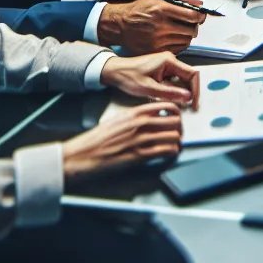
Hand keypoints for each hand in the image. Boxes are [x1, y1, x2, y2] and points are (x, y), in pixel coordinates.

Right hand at [61, 102, 183, 180]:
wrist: (82, 155)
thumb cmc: (97, 139)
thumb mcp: (117, 121)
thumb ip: (135, 118)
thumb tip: (152, 119)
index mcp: (135, 113)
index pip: (168, 106)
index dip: (177, 113)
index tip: (177, 119)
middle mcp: (141, 123)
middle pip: (176, 121)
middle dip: (180, 129)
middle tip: (177, 134)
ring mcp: (141, 139)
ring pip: (175, 136)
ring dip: (177, 142)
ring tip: (174, 145)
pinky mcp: (140, 156)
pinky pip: (167, 151)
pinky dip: (172, 152)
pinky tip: (169, 154)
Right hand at [95, 0, 206, 53]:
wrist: (120, 24)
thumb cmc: (140, 8)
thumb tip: (199, 4)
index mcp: (162, 9)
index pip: (192, 15)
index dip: (200, 16)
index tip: (200, 16)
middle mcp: (160, 26)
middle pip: (191, 30)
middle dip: (195, 26)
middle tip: (190, 23)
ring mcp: (157, 40)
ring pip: (186, 41)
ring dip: (187, 35)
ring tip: (180, 29)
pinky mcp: (155, 50)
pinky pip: (178, 49)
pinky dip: (180, 43)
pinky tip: (174, 37)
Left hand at [99, 50, 199, 105]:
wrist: (113, 71)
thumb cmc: (129, 78)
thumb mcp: (149, 88)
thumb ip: (170, 93)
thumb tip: (189, 97)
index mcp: (169, 61)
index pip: (192, 74)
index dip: (196, 89)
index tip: (194, 103)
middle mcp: (170, 60)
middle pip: (188, 77)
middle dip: (190, 92)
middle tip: (189, 107)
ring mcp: (166, 65)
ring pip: (181, 80)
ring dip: (182, 92)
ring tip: (180, 106)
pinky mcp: (161, 70)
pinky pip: (173, 80)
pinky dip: (174, 90)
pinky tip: (171, 99)